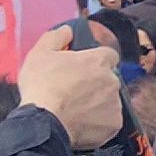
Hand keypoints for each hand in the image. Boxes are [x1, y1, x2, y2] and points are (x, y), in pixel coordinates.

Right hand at [14, 23, 124, 149]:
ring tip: (76, 109)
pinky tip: (82, 122)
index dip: (96, 61)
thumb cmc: (41, 86)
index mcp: (98, 61)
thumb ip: (57, 37)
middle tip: (75, 91)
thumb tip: (68, 30)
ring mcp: (115, 103)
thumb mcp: (40, 53)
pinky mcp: (114, 124)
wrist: (44, 122)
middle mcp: (112, 80)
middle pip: (109, 79)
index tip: (83, 68)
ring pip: (109, 100)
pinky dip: (99, 122)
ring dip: (98, 103)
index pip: (108, 55)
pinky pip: (109, 120)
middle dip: (96, 83)